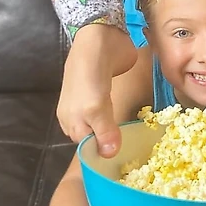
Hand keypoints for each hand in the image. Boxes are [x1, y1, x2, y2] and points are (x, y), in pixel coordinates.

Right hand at [58, 24, 137, 155]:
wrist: (100, 39)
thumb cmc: (91, 74)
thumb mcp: (95, 108)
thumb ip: (103, 131)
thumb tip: (108, 155)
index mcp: (70, 122)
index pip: (86, 149)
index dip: (102, 157)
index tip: (122, 165)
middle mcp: (78, 116)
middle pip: (95, 140)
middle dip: (111, 147)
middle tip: (135, 158)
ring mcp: (92, 104)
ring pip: (104, 127)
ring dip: (117, 134)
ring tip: (136, 144)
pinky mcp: (105, 93)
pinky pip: (112, 113)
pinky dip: (120, 120)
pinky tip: (133, 125)